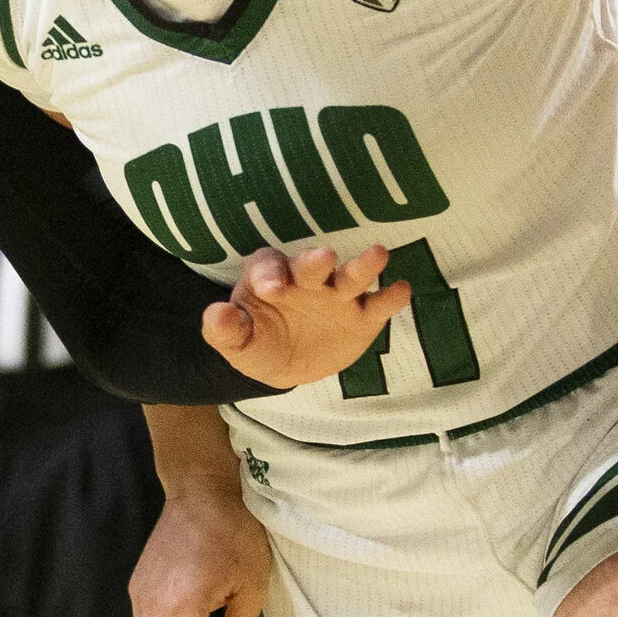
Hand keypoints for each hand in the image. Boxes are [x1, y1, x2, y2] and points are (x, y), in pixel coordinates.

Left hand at [201, 244, 410, 389]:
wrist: (285, 362)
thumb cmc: (256, 341)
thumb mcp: (235, 341)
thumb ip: (223, 329)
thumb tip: (216, 315)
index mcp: (271, 275)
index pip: (268, 267)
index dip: (269, 275)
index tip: (271, 290)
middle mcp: (307, 277)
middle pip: (313, 264)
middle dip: (317, 262)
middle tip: (323, 258)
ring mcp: (338, 295)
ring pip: (352, 276)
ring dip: (363, 266)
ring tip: (379, 254)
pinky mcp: (363, 317)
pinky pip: (379, 304)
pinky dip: (391, 297)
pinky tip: (401, 289)